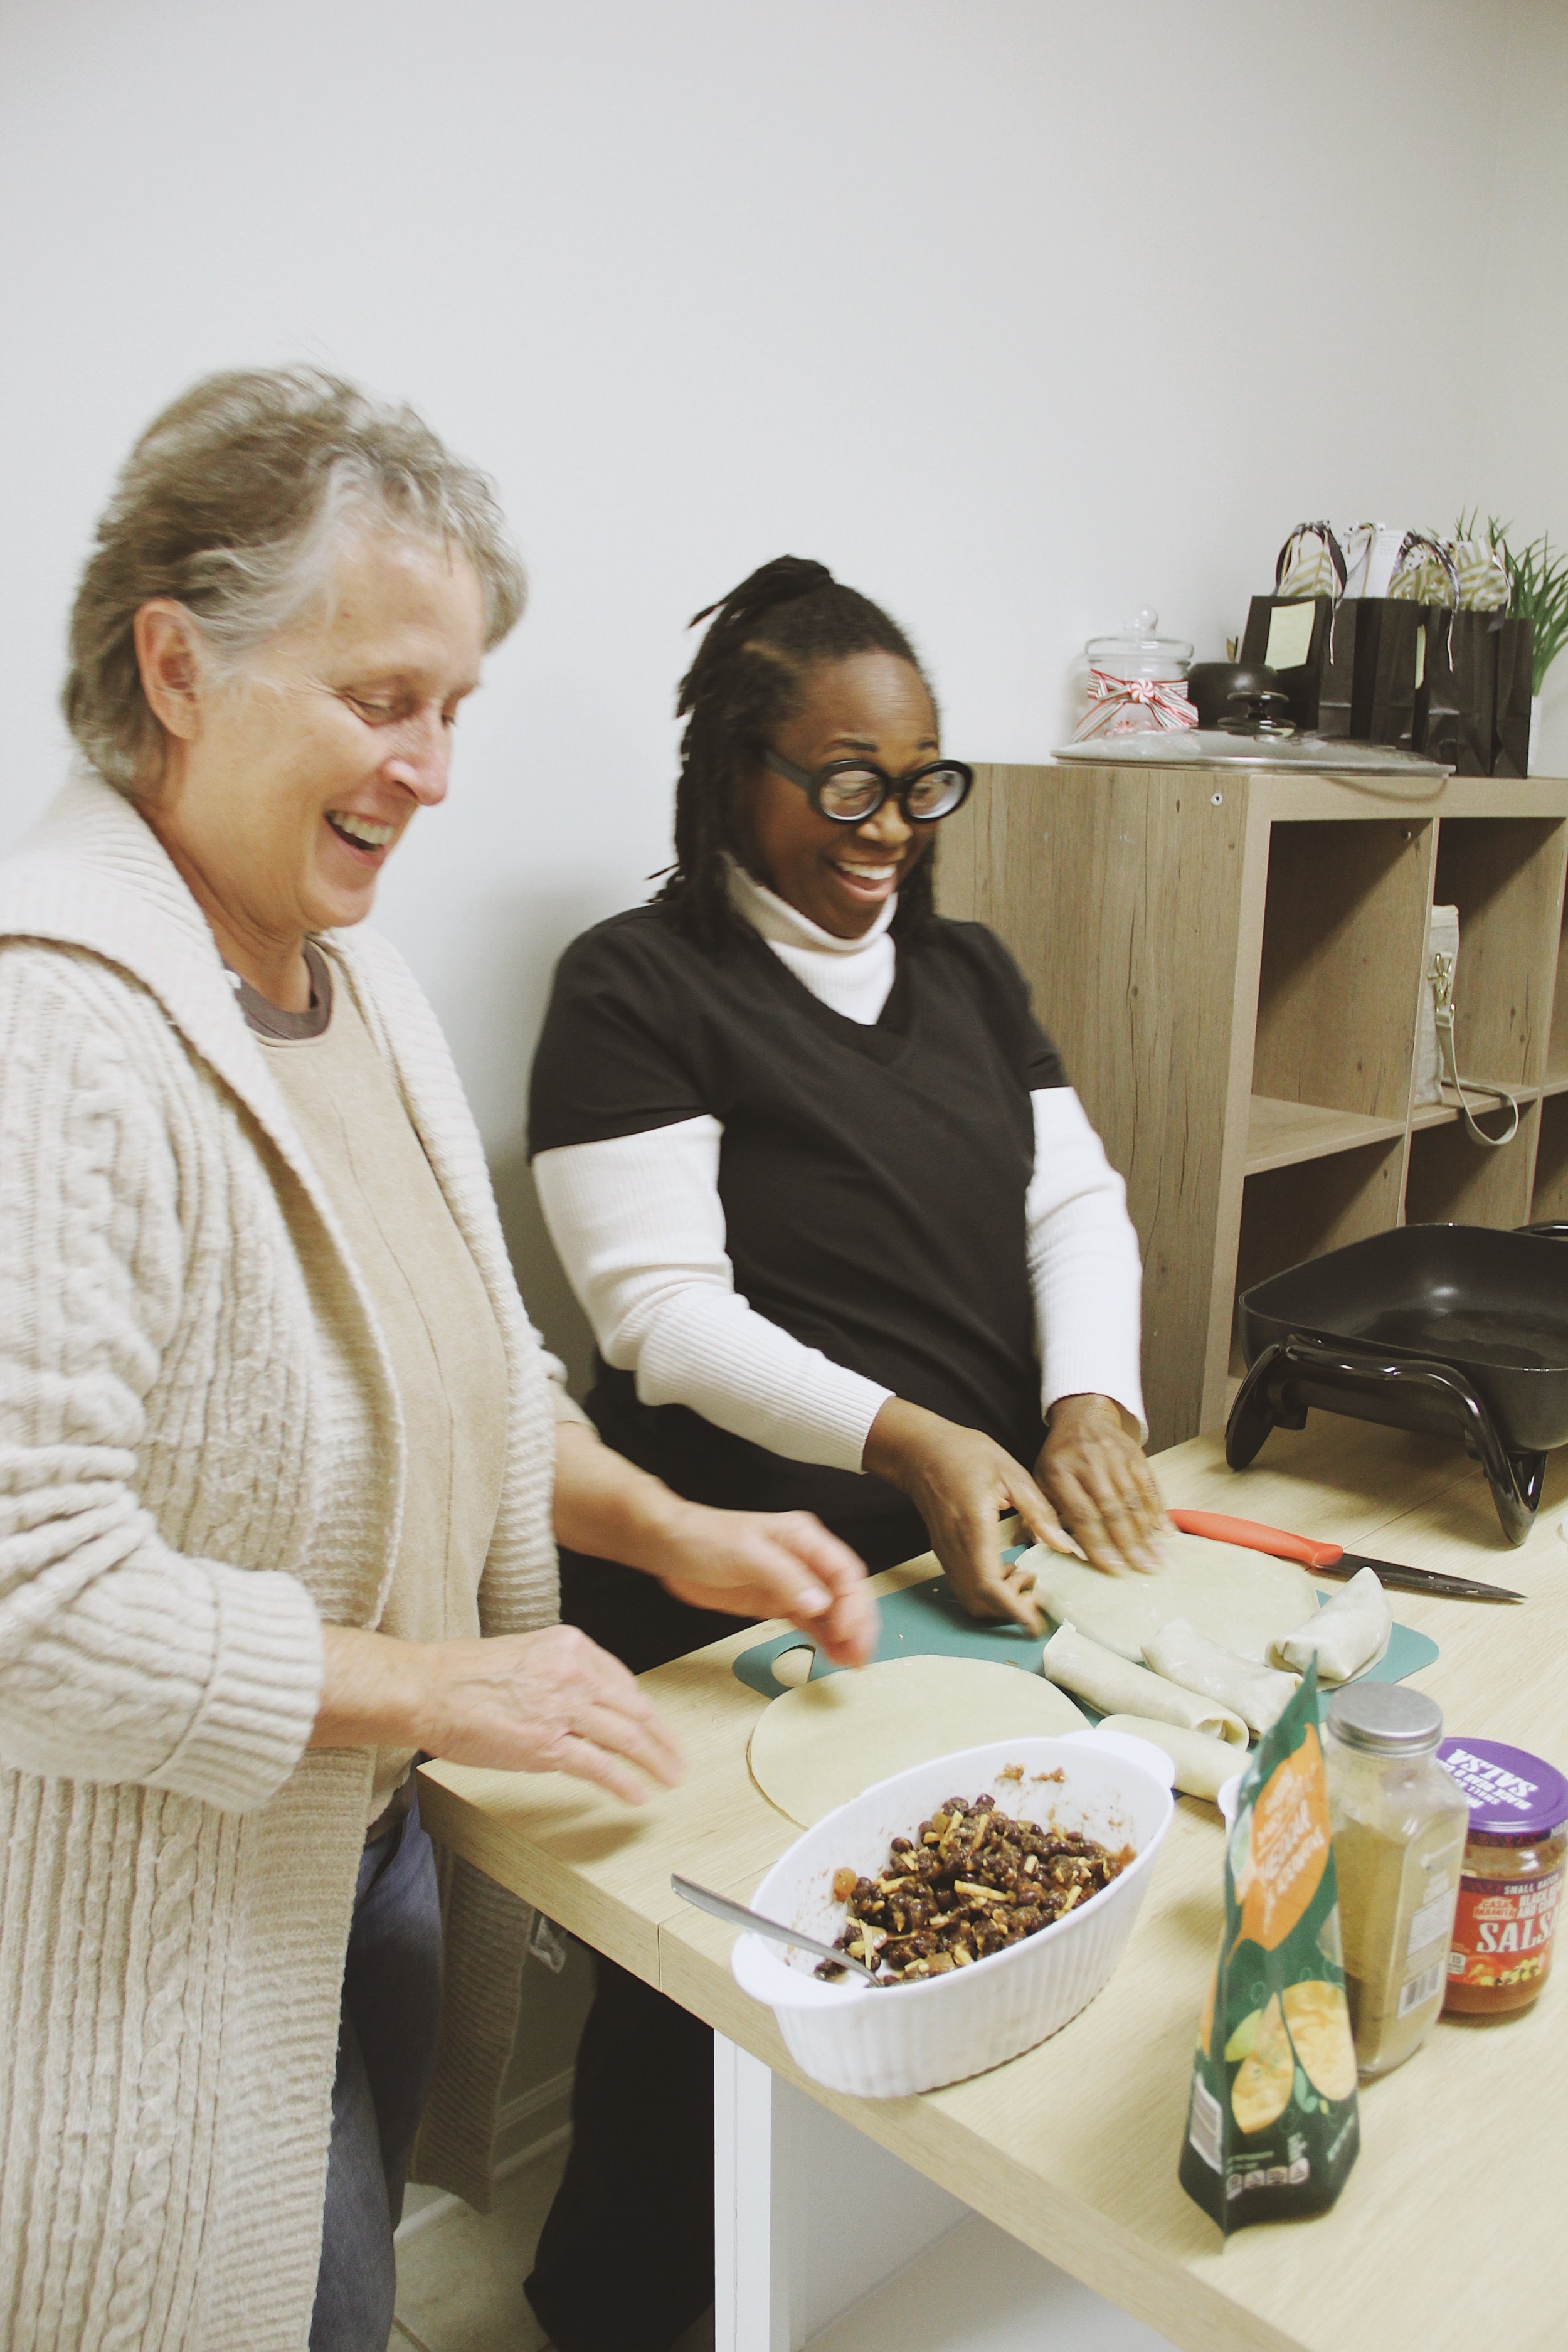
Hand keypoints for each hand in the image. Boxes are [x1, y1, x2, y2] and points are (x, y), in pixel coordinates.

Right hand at [313, 1622, 684, 1805]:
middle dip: (662, 1736)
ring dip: (655, 1760)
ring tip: (669, 1778)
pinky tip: (637, 1795)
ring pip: (627, 1735)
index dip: (642, 1709)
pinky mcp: (548, 1744)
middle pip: (635, 1707)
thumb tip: (579, 1701)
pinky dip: (624, 1782)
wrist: (428, 1688)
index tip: (653, 1725)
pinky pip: (600, 1766)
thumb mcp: (523, 1655)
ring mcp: (564, 1708)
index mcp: (570, 1645)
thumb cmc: (461, 1675)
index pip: (622, 1680)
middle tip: (676, 1757)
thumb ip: (557, 1673)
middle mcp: (575, 1672)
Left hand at [654, 1504, 876, 1667]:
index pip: (844, 1571)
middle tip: (860, 1655)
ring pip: (832, 1611)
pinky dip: (824, 1638)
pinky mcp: (775, 1602)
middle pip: (846, 1592)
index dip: (853, 1603)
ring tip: (853, 1663)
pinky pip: (809, 1622)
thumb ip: (785, 1577)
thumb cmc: (703, 1537)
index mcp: (803, 1538)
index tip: (847, 1631)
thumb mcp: (746, 1553)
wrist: (668, 1546)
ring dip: (845, 1635)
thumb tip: (820, 1603)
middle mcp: (803, 1560)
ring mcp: (791, 1583)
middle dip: (858, 1623)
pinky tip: (833, 1654)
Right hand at [863, 1397, 1076, 1632]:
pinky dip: (988, 1591)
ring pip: (970, 1598)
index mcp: (973, 1529)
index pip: (989, 1587)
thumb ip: (1039, 1512)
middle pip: (979, 1603)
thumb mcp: (1012, 1474)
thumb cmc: (965, 1454)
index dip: (1015, 1611)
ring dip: (1000, 1601)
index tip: (1039, 1623)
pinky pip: (965, 1585)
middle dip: (1011, 1610)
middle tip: (1036, 1592)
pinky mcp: (944, 1552)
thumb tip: (1064, 1545)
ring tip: (1024, 1576)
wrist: (920, 1450)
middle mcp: (955, 1549)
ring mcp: (946, 1553)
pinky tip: (1007, 1568)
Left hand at [1035, 1393, 1167, 1574]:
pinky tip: (1166, 1534)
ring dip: (1147, 1533)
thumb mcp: (1041, 1480)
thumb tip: (1055, 1548)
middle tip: (1142, 1570)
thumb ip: (1046, 1514)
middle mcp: (1090, 1464)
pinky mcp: (1136, 1455)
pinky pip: (1150, 1486)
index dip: (1099, 1543)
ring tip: (1157, 1560)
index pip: (1083, 1514)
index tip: (1113, 1568)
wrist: (1084, 1416)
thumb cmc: (1060, 1458)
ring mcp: (1115, 1458)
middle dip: (1129, 1543)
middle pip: (1112, 1510)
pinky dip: (1159, 1511)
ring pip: (1134, 1500)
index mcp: (1060, 1473)